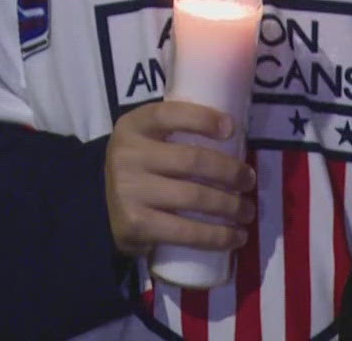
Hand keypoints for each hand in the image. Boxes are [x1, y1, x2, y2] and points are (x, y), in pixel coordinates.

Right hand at [104, 101, 256, 257]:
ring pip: (194, 197)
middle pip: (193, 160)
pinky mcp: (135, 225)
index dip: (203, 119)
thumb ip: (179, 130)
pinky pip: (185, 232)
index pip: (169, 114)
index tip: (231, 129)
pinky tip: (235, 237)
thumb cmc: (143, 167)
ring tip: (248, 211)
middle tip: (249, 180)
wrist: (102, 208)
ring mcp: (129, 192)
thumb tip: (234, 131)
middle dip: (231, 172)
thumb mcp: (150, 139)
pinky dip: (216, 236)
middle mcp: (128, 156)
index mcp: (134, 126)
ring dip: (231, 206)